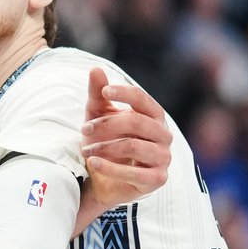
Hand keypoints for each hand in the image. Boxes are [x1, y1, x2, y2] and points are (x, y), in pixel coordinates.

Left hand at [77, 68, 172, 221]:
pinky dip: (111, 168)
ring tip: (86, 151)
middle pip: (137, 122)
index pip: (142, 99)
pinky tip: (94, 163)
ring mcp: (163, 158)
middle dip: (106, 125)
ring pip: (134, 146)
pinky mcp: (157, 179)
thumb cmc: (105, 142)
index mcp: (152, 116)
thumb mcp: (97, 116)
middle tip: (83, 130)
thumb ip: (98, 94)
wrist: (102, 179)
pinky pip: (134, 173)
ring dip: (104, 147)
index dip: (124, 92)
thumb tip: (95, 69)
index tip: (105, 91)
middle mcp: (163, 135)